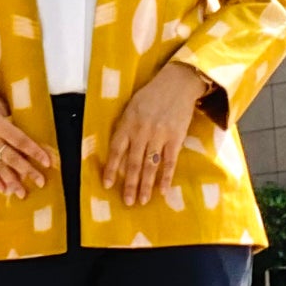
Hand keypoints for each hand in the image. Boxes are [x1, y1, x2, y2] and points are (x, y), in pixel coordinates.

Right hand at [0, 70, 50, 198]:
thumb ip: (9, 120)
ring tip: (22, 193)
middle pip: (10, 157)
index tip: (47, 162)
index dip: (34, 151)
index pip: (19, 140)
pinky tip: (3, 190)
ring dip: (10, 180)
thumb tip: (24, 136)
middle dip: (27, 170)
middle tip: (40, 182)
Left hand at [104, 61, 206, 207]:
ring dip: (146, 185)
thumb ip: (125, 127)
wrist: (177, 83)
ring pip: (150, 165)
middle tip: (127, 202)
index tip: (108, 185)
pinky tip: (162, 190)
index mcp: (128, 123)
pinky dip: (166, 177)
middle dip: (130, 184)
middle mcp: (142, 131)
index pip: (116, 150)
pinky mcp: (176, 138)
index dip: (112, 169)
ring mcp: (159, 135)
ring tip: (143, 201)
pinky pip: (169, 161)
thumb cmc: (151, 95)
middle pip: (134, 163)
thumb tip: (118, 150)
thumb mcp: (131, 107)